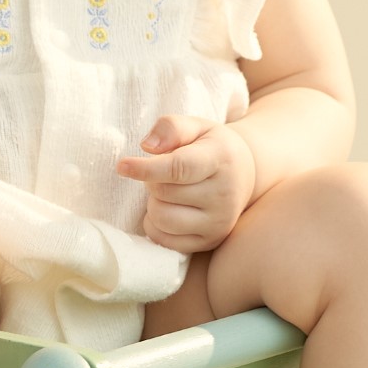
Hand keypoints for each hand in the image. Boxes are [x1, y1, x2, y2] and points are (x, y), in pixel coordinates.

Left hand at [115, 116, 257, 252]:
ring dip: (154, 204)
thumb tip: (147, 147)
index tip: (122, 166)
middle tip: (163, 174)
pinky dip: (156, 225)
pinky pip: (164, 241)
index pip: (179, 168)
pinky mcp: (210, 241)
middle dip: (152, 181)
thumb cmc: (211, 147)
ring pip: (162, 219)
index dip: (146, 168)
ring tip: (167, 192)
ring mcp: (219, 222)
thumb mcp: (196, 126)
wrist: (245, 174)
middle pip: (163, 193)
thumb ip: (171, 128)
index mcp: (220, 159)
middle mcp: (224, 194)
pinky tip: (168, 210)